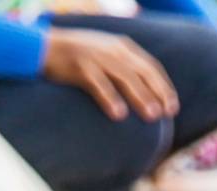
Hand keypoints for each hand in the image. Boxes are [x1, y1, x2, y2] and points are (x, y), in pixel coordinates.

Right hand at [44, 26, 176, 116]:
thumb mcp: (105, 57)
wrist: (44, 47)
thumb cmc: (77, 59)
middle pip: (141, 72)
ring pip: (124, 77)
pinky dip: (110, 98)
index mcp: (121, 47)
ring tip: (152, 116)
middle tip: (167, 114)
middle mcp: (112, 49)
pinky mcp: (80, 66)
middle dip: (157, 92)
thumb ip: (124, 69)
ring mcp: (96, 56)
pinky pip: (98, 83)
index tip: (173, 107)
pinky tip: (119, 115)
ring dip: (140, 96)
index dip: (163, 86)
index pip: (150, 66)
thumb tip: (145, 95)